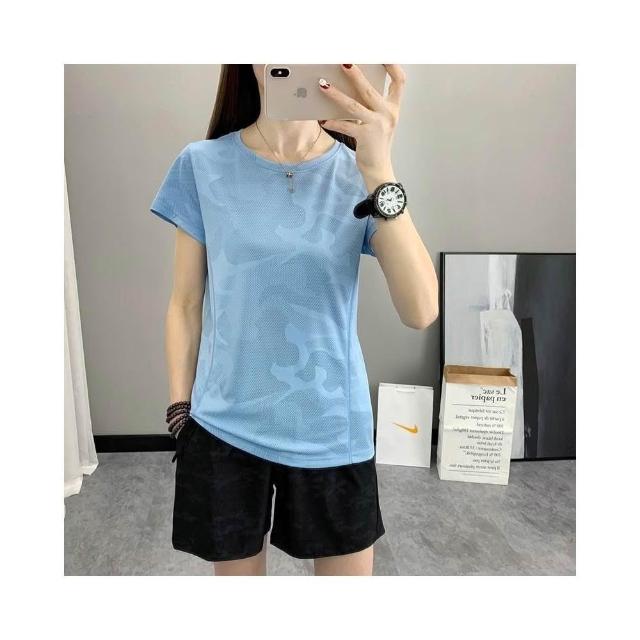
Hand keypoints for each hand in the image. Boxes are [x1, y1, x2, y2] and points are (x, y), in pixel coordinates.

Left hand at [318, 64, 405, 187]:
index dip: (392, 65)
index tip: (382, 53)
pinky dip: (333, 122)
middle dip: (355, 74)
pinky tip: (323, 119)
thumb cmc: (376, 144)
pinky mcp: (366, 137)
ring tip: (323, 85)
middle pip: (370, 89)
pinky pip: (346, 126)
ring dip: (337, 94)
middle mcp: (388, 114)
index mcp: (393, 108)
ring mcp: (378, 125)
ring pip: (354, 106)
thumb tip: (350, 88)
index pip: (399, 81)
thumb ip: (370, 106)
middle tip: (342, 61)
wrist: (379, 169)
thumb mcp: (379, 122)